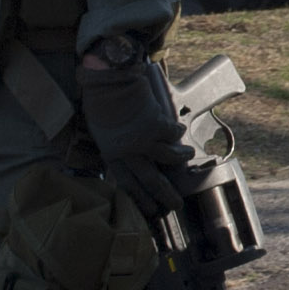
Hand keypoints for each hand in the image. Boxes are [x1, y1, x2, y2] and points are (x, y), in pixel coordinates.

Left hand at [75, 50, 205, 215]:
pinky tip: (179, 128)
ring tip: (188, 154)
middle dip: (166, 195)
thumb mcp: (102, 130)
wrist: (108, 78)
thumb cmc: (100, 99)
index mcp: (112, 154)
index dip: (141, 199)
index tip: (151, 210)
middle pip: (151, 181)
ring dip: (182, 157)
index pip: (128, 184)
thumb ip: (115, 145)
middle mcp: (128, 152)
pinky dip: (178, 131)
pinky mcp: (156, 125)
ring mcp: (143, 140)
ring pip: (170, 158)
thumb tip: (128, 155)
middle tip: (177, 205)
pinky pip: (174, 134)